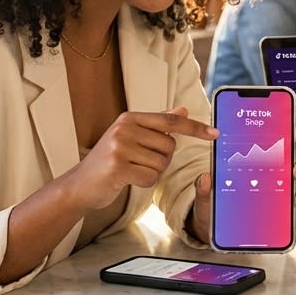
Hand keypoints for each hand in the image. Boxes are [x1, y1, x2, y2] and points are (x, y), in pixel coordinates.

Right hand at [66, 107, 216, 211]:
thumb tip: (183, 110)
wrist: (80, 184)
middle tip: (139, 162)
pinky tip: (127, 179)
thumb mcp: (131, 136)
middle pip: (169, 146)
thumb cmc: (110, 160)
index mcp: (130, 118)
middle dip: (161, 160)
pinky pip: (150, 177)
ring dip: (151, 172)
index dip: (195, 128)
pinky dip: (144, 183)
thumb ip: (157, 124)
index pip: (171, 121)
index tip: (215, 133)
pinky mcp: (118, 167)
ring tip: (131, 170)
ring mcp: (120, 147)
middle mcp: (125, 128)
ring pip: (161, 164)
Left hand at [188, 136, 295, 243]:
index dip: (290, 143)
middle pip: (292, 169)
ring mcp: (275, 201)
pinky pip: (290, 224)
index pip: (276, 150)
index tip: (295, 142)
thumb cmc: (212, 204)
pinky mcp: (276, 221)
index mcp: (255, 168)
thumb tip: (205, 178)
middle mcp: (269, 182)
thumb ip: (204, 187)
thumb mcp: (206, 194)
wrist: (210, 228)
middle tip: (295, 170)